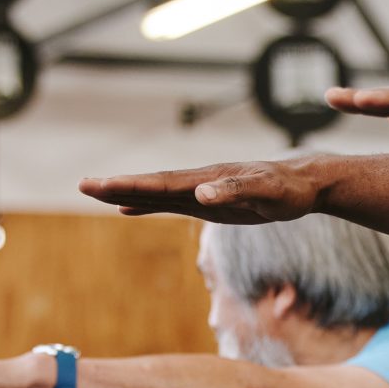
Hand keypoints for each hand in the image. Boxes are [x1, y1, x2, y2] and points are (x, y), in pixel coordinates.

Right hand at [79, 159, 322, 222]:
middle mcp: (199, 182)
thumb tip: (200, 193)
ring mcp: (202, 191)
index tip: (100, 185)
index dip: (130, 184)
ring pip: (155, 192)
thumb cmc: (291, 189)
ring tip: (94, 191)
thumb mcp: (268, 192)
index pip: (162, 182)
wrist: (307, 182)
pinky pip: (169, 202)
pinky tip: (128, 208)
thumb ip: (235, 191)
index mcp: (208, 179)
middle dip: (115, 185)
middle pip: (150, 184)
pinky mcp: (209, 203)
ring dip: (125, 192)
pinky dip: (145, 204)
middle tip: (81, 185)